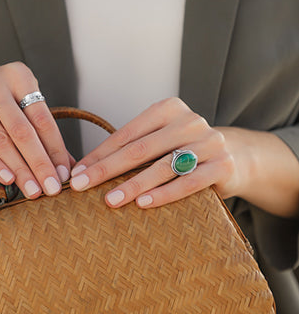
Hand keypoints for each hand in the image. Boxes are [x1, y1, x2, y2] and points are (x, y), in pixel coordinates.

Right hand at [0, 62, 72, 197]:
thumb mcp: (22, 101)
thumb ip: (42, 130)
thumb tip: (67, 166)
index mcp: (19, 76)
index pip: (43, 119)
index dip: (55, 149)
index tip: (64, 174)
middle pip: (22, 131)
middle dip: (40, 164)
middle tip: (52, 188)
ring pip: (1, 141)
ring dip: (19, 170)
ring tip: (33, 190)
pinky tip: (8, 180)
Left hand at [69, 97, 238, 207]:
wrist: (236, 157)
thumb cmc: (184, 150)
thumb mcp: (159, 142)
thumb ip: (132, 149)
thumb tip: (87, 169)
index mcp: (168, 109)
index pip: (127, 134)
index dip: (100, 154)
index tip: (78, 172)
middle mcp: (189, 121)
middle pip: (140, 149)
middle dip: (106, 169)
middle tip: (81, 186)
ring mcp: (209, 142)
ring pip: (163, 167)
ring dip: (132, 185)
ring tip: (109, 200)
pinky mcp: (223, 166)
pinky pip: (188, 183)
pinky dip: (164, 194)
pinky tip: (142, 204)